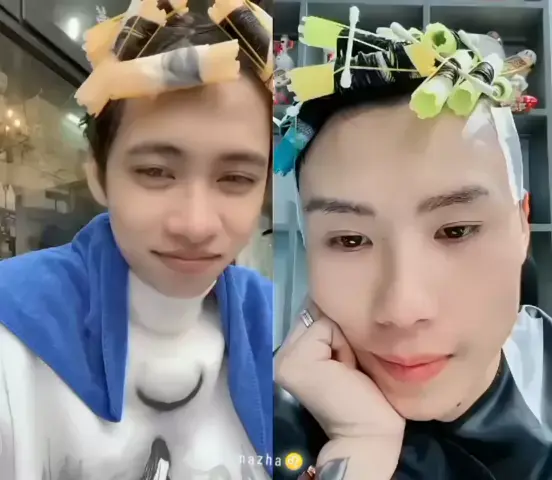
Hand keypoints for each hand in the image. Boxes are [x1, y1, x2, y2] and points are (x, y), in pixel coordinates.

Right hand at [275, 301, 403, 447]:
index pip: (311, 316)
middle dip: (338, 333)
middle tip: (348, 367)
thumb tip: (327, 297)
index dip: (336, 330)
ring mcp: (284, 357)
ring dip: (342, 339)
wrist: (368, 433)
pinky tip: (345, 371)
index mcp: (292, 354)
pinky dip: (342, 346)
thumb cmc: (365, 397)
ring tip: (347, 369)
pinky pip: (325, 327)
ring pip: (321, 318)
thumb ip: (328, 331)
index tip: (346, 360)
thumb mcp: (342, 354)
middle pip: (315, 313)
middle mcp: (281, 354)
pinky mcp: (295, 360)